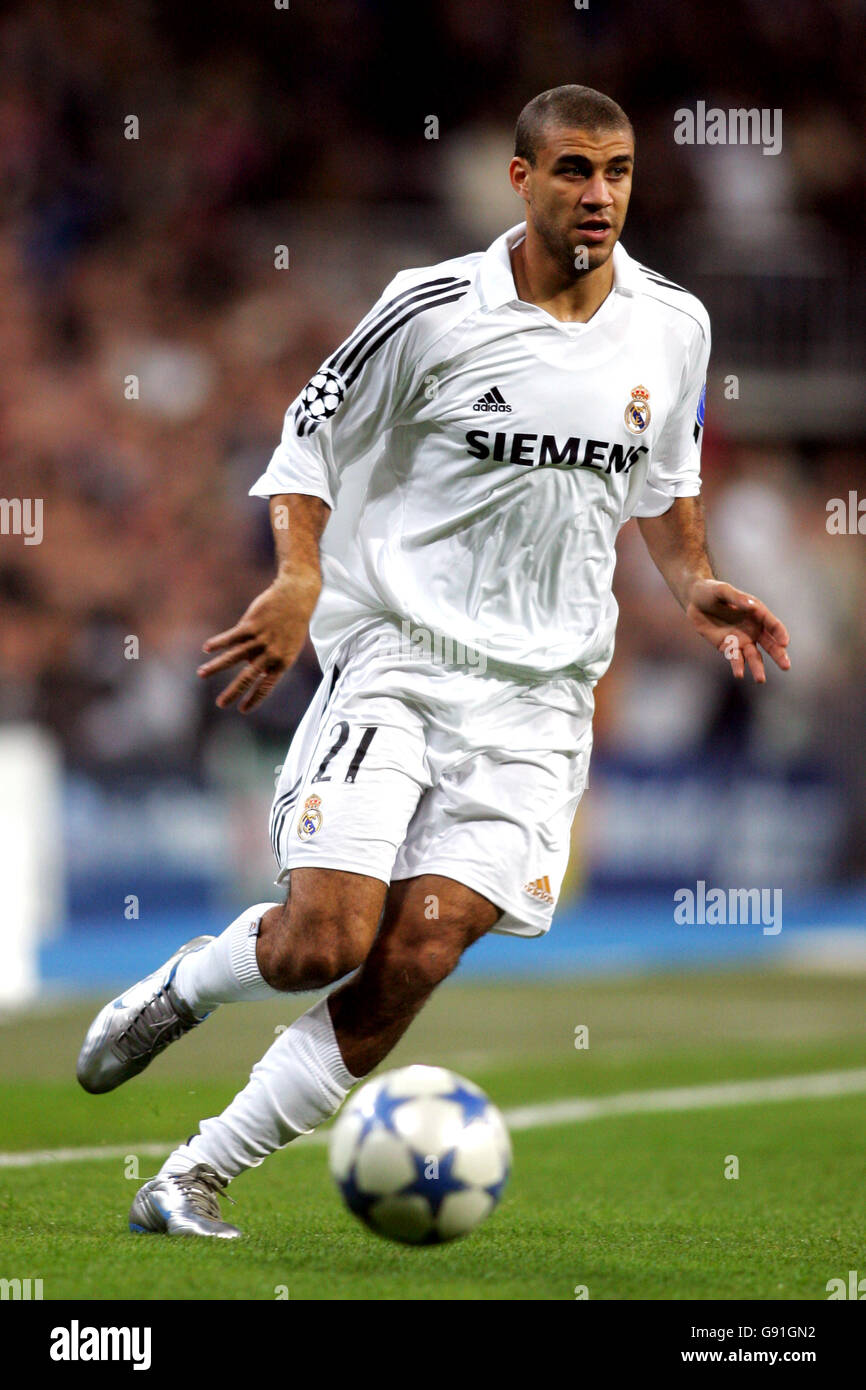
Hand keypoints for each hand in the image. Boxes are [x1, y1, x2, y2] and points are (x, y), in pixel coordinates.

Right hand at [197, 572, 317, 711]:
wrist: (296, 596)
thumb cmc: (292, 623)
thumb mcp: (287, 645)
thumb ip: (268, 657)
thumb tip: (250, 665)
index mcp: (283, 662)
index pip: (266, 686)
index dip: (254, 699)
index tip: (242, 710)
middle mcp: (271, 653)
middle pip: (248, 677)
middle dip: (233, 692)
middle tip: (220, 704)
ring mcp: (260, 639)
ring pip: (234, 656)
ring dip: (216, 666)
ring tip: (201, 674)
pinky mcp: (251, 625)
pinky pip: (232, 637)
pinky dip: (218, 642)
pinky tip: (206, 648)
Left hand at [685, 578, 789, 682]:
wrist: (695, 600)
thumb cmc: (712, 591)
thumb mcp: (723, 590)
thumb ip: (737, 598)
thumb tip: (752, 606)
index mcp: (757, 613)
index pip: (773, 625)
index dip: (780, 634)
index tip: (784, 643)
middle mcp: (753, 629)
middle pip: (770, 644)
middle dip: (778, 655)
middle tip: (786, 666)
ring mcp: (741, 639)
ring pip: (753, 656)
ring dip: (757, 667)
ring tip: (760, 679)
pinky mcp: (727, 647)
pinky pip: (734, 658)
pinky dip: (737, 666)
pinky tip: (739, 674)